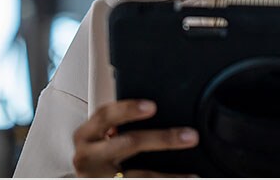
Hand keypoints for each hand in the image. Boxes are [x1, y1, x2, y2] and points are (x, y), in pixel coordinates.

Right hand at [72, 99, 199, 176]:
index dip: (129, 109)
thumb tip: (156, 112)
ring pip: (138, 175)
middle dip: (163, 139)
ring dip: (169, 176)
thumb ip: (117, 127)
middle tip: (190, 136)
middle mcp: (88, 156)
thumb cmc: (97, 159)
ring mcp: (97, 177)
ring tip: (192, 176)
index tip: (152, 106)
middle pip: (130, 143)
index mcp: (86, 135)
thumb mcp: (99, 140)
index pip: (106, 115)